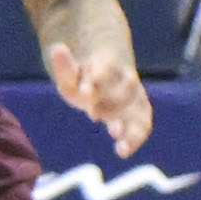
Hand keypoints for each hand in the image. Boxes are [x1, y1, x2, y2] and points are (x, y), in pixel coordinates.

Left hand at [49, 40, 153, 154]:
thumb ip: (65, 67)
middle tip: (93, 114)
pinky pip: (143, 125)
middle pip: (126, 88)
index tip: (84, 93)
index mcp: (110, 62)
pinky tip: (121, 151)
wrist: (106, 81)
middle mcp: (128, 78)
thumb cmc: (83, 79)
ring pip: (140, 108)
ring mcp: (137, 97)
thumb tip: (57, 48)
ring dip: (129, 124)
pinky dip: (135, 138)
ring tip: (115, 137)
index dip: (97, 79)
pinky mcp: (141, 113)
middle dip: (111, 102)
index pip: (106, 68)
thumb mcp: (69, 73)